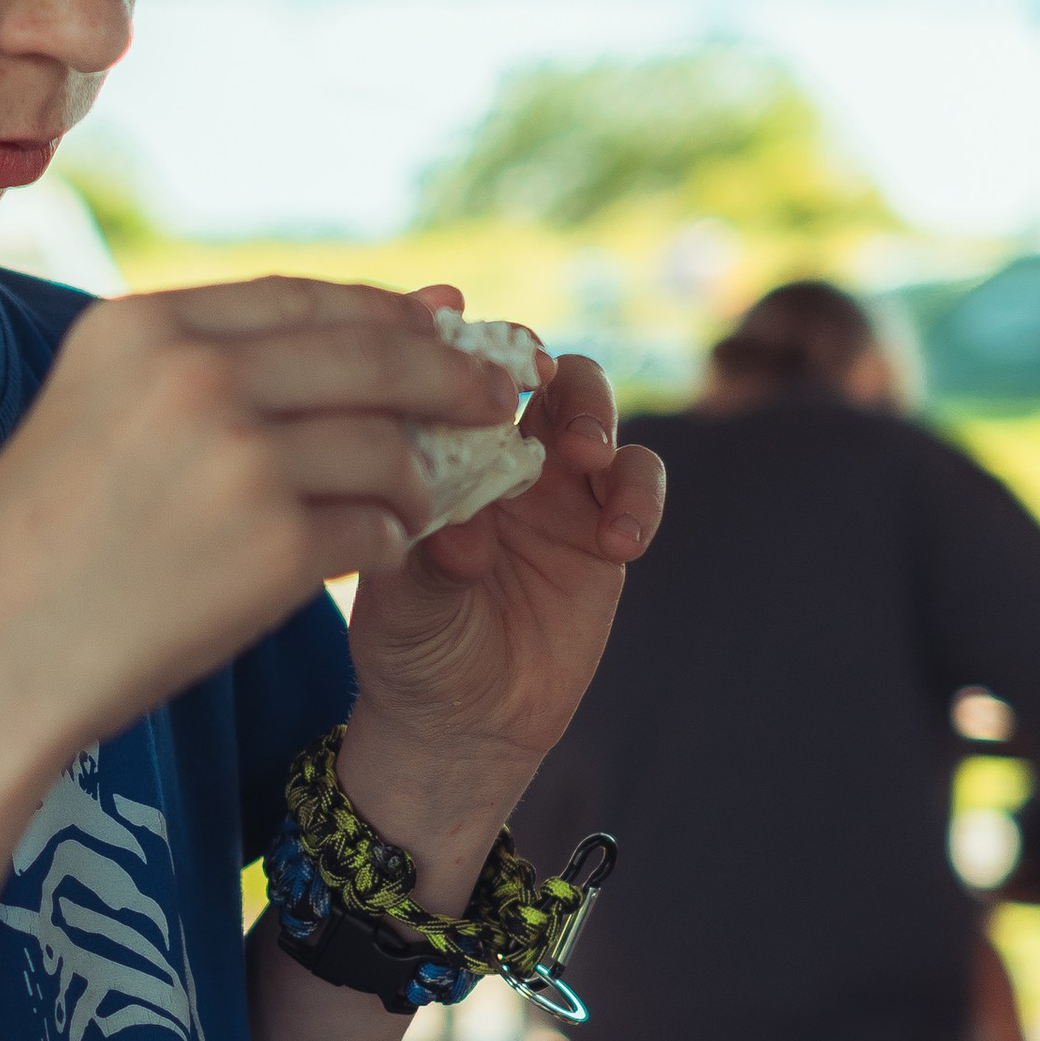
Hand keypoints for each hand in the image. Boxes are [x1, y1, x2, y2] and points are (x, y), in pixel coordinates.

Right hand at [0, 275, 520, 776]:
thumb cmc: (35, 549)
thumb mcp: (90, 411)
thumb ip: (196, 367)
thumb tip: (336, 329)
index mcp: (143, 328)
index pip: (303, 297)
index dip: (386, 311)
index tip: (439, 325)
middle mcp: (194, 375)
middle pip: (370, 353)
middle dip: (449, 374)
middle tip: (497, 396)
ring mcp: (239, 460)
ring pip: (387, 445)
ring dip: (419, 476)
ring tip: (420, 499)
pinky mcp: (274, 548)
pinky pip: (377, 529)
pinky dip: (390, 540)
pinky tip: (376, 553)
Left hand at [335, 323, 663, 865]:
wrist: (461, 723)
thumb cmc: (411, 652)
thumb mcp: (402, 611)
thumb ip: (428, 563)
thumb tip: (464, 530)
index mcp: (432, 449)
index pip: (448, 368)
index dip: (455, 334)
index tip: (455, 317)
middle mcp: (495, 453)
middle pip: (534, 367)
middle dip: (543, 366)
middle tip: (538, 390)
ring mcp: (555, 487)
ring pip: (592, 410)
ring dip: (593, 419)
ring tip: (583, 459)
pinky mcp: (605, 528)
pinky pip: (637, 485)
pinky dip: (638, 498)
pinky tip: (620, 541)